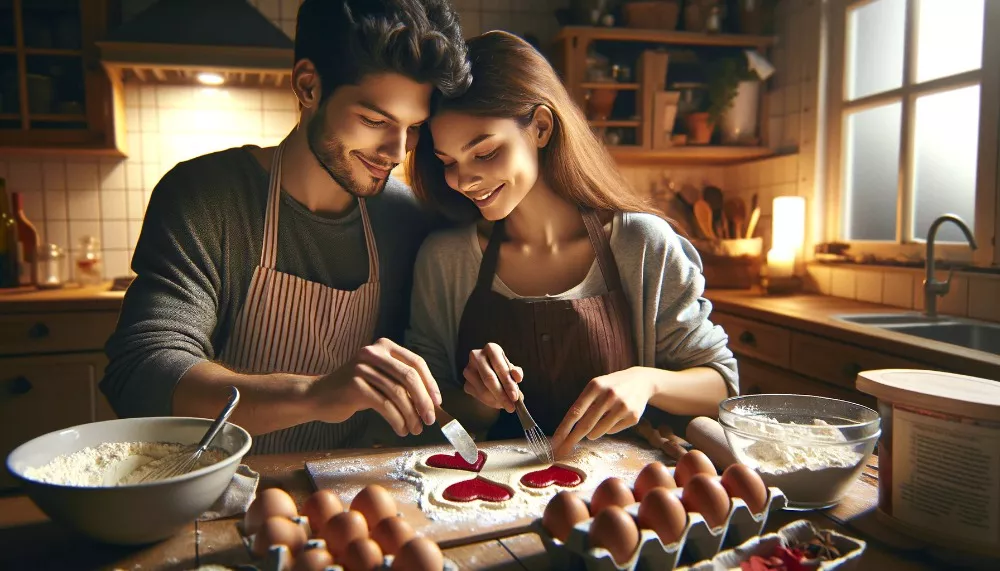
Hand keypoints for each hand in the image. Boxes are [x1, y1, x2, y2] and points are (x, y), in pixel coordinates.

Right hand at [310, 338, 441, 436]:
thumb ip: (402, 384)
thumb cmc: (355, 391)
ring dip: (410, 415)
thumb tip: (432, 403)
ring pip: (397, 393)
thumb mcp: (381, 380)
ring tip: (414, 429)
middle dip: (423, 401)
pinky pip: (384, 405)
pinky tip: (401, 429)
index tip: (437, 403)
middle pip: (409, 377)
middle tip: (429, 420)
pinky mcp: (355, 385)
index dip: (430, 384)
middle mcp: (374, 352)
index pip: (416, 363)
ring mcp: (363, 367)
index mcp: (385, 346)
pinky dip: (397, 420)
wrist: (319, 397)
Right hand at [462, 343, 523, 412]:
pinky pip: (478, 396)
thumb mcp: (512, 370)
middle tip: (511, 406)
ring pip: (483, 389)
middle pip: (489, 378)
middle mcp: (476, 356)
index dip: (508, 383)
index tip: (514, 397)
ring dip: (496, 400)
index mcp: (491, 348)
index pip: (499, 367)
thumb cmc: (503, 371)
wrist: (491, 379)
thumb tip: (518, 377)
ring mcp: (468, 370)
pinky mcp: (465, 383)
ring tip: (506, 404)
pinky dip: (489, 402)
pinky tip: (496, 402)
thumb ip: (516, 373)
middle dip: (502, 394)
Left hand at [551, 367, 652, 457]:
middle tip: (561, 451)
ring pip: (599, 431)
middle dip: (571, 440)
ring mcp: (622, 406)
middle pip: (585, 424)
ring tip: (594, 428)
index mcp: (595, 386)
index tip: (555, 442)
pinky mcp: (633, 416)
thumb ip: (583, 404)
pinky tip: (614, 417)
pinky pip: (613, 430)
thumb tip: (567, 430)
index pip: (575, 412)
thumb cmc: (611, 386)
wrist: (641, 382)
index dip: (564, 428)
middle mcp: (609, 395)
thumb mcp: (596, 387)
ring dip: (592, 434)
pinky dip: (608, 429)